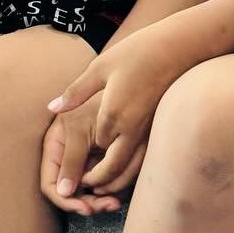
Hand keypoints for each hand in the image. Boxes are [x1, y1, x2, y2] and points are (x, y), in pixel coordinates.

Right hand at [39, 98, 127, 215]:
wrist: (126, 90)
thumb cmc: (98, 103)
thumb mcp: (79, 130)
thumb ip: (71, 160)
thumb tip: (63, 192)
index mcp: (55, 148)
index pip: (50, 184)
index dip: (65, 200)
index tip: (86, 208)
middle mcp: (68, 158)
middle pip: (70, 194)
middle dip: (88, 203)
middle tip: (108, 207)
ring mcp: (85, 161)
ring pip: (89, 193)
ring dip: (102, 201)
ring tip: (116, 203)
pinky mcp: (104, 162)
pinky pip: (105, 186)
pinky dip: (112, 192)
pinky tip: (121, 194)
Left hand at [45, 19, 199, 198]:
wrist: (181, 46)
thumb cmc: (137, 51)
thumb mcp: (100, 67)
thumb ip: (75, 92)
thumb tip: (52, 108)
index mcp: (113, 113)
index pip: (92, 147)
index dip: (81, 160)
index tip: (68, 170)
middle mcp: (132, 128)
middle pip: (112, 168)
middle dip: (96, 181)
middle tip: (83, 185)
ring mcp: (150, 131)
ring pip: (132, 168)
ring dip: (115, 180)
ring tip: (99, 183)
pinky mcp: (161, 129)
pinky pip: (145, 159)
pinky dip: (132, 170)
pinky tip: (122, 165)